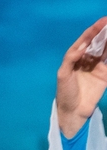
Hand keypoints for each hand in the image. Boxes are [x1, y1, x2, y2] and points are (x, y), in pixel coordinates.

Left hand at [57, 17, 106, 137]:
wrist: (73, 111)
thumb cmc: (65, 93)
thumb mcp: (63, 75)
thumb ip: (71, 59)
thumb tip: (83, 45)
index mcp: (74, 59)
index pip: (84, 41)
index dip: (92, 31)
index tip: (102, 22)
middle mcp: (86, 60)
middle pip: (96, 42)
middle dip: (103, 32)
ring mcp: (96, 67)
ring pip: (105, 49)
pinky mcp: (104, 74)